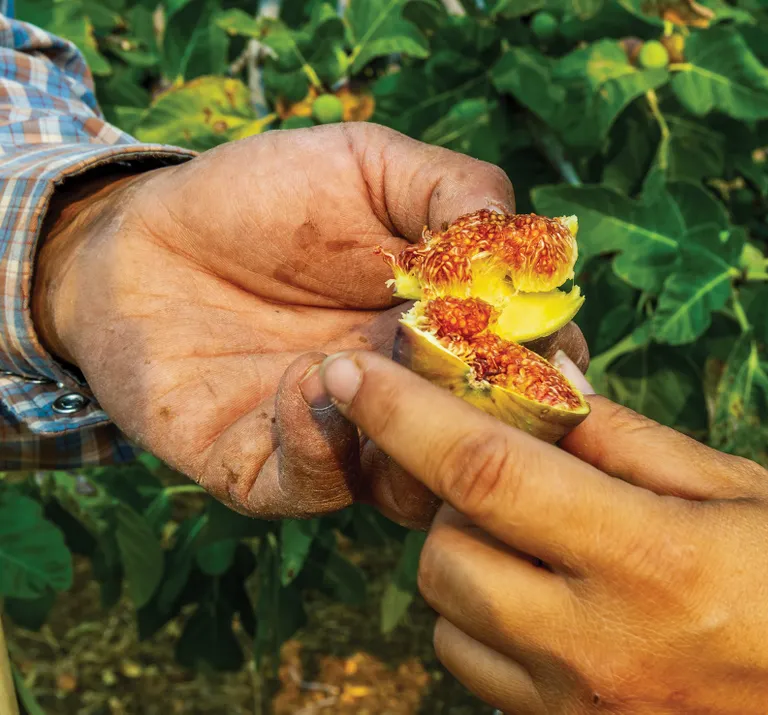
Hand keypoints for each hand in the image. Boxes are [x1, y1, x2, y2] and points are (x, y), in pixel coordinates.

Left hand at [32, 123, 586, 524]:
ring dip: (416, 435)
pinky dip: (325, 443)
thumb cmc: (266, 198)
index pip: (533, 374)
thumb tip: (525, 246)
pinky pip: (318, 485)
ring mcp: (346, 442)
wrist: (141, 236)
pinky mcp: (268, 469)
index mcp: (453, 335)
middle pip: (489, 444)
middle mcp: (412, 402)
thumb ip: (456, 190)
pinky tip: (308, 380)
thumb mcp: (372, 166)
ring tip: (380, 363)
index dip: (550, 363)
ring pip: (417, 488)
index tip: (546, 339)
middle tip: (473, 361)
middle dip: (492, 409)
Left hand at [317, 349, 767, 713]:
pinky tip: (546, 598)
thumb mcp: (736, 488)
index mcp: (646, 557)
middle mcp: (595, 641)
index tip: (354, 369)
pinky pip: (482, 672)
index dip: (406, 413)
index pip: (487, 472)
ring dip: (463, 563)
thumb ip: (625, 439)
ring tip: (531, 537)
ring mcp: (579, 704)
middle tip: (499, 470)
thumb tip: (541, 386)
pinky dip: (486, 622)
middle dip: (441, 499)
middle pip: (443, 555)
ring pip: (449, 621)